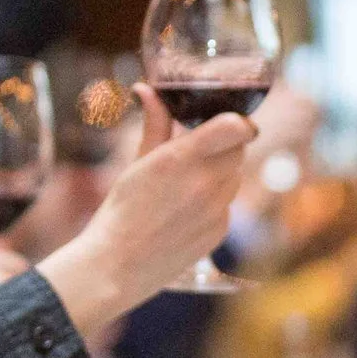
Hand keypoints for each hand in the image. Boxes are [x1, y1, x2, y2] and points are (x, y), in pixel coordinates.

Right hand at [40, 86, 255, 341]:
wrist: (117, 267)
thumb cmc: (121, 211)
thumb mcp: (137, 162)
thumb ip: (154, 124)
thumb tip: (148, 90)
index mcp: (182, 159)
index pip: (238, 126)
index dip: (237, 119)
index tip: (225, 119)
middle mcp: (206, 184)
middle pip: (239, 148)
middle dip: (224, 143)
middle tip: (197, 148)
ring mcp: (218, 210)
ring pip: (234, 176)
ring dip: (220, 171)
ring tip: (185, 182)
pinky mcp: (220, 232)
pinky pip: (228, 204)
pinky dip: (214, 200)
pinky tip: (185, 209)